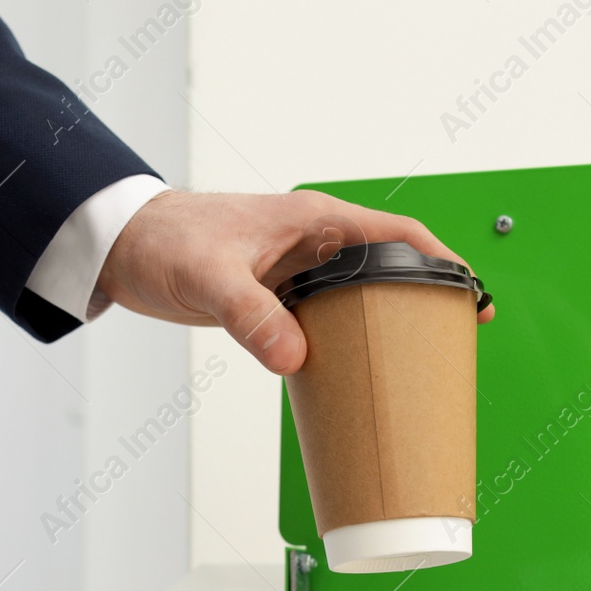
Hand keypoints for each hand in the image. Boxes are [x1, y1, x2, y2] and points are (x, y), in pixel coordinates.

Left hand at [95, 190, 493, 374]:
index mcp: (312, 220)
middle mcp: (312, 241)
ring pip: (359, 295)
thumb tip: (294, 358)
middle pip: (389, 268)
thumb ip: (252, 317)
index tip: (470, 293)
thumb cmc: (162, 241)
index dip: (440, 262)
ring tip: (414, 363)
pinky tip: (353, 369)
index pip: (397, 234)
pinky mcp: (276, 294)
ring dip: (385, 323)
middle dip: (423, 299)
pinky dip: (346, 339)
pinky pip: (327, 316)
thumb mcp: (209, 278)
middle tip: (452, 341)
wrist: (120, 246)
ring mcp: (296, 268)